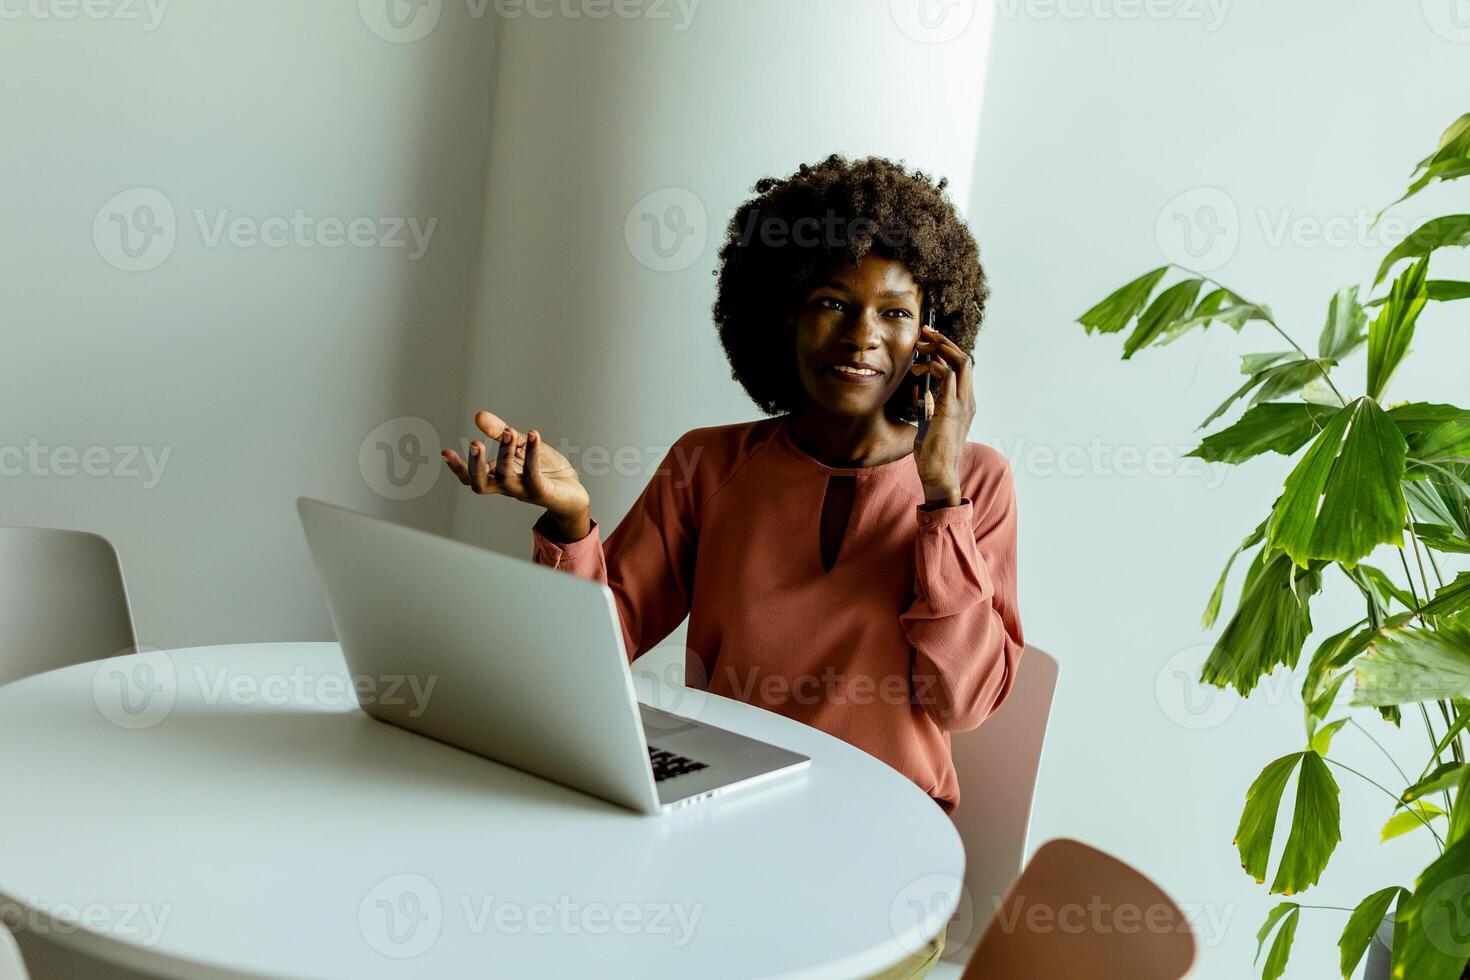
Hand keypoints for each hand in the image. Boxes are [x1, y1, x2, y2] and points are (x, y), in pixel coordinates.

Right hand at [442, 411, 590, 537]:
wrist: (573, 492)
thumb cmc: (544, 470)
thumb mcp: (520, 446)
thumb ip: (500, 432)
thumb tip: (478, 416)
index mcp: (497, 476)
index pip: (470, 477)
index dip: (457, 467)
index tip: (445, 452)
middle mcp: (506, 485)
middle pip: (480, 484)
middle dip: (475, 465)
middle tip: (475, 444)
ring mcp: (522, 490)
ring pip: (506, 477)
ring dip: (505, 454)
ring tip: (509, 432)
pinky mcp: (541, 492)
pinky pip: (533, 474)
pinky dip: (532, 453)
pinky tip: (533, 435)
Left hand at [910, 324, 975, 506]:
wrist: (940, 474)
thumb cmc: (934, 454)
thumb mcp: (931, 424)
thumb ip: (930, 407)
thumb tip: (921, 392)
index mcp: (965, 403)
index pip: (962, 368)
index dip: (946, 351)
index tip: (929, 342)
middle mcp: (968, 400)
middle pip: (964, 358)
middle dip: (943, 342)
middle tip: (925, 333)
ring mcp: (963, 404)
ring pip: (960, 362)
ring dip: (939, 349)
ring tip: (920, 347)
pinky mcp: (952, 409)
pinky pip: (948, 377)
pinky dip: (934, 367)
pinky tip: (921, 370)